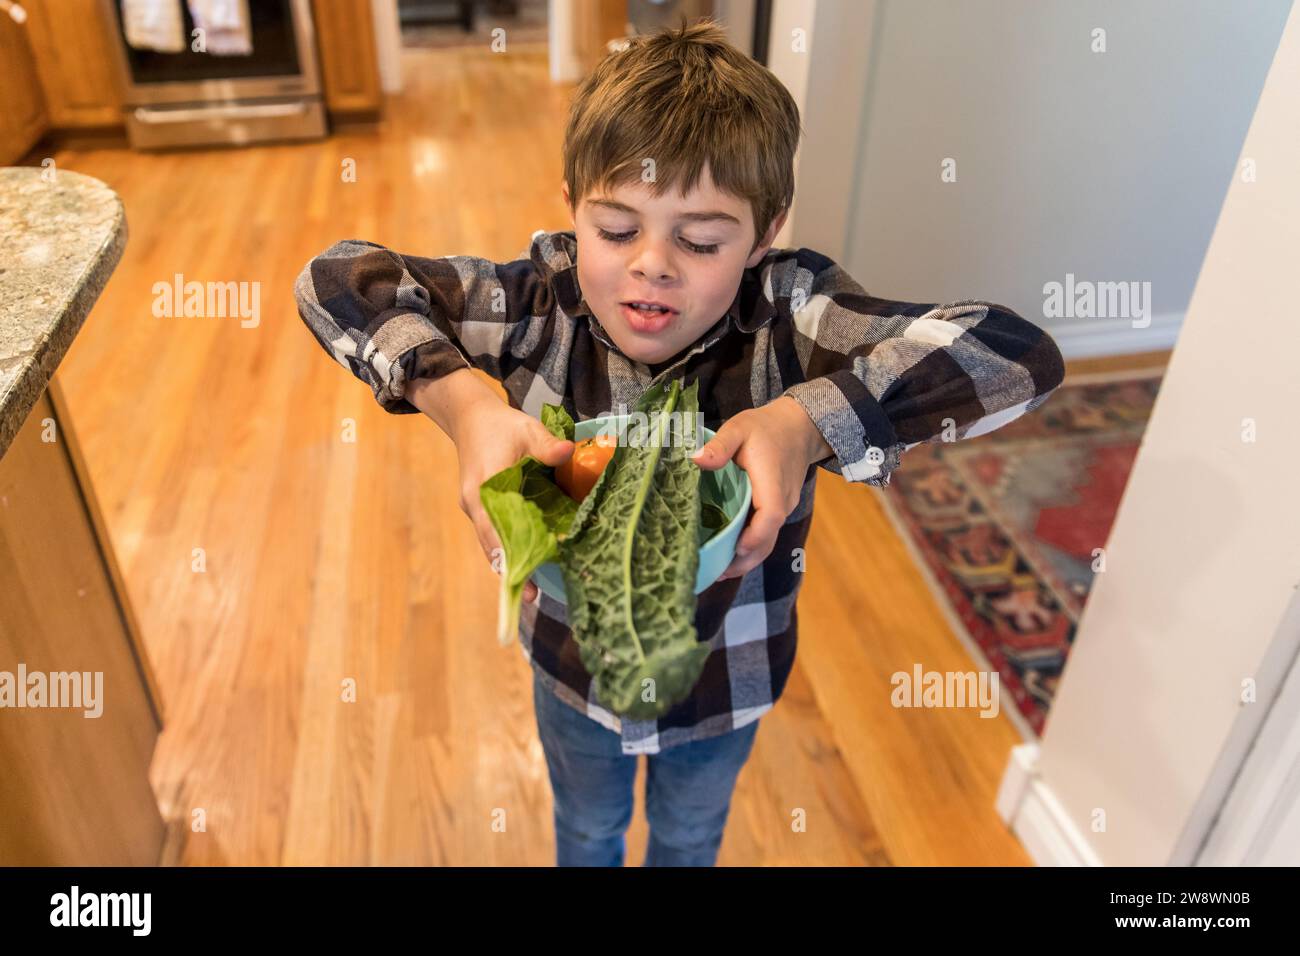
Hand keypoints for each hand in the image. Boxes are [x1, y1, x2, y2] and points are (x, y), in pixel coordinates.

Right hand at [452, 397, 573, 602]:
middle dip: (510, 569)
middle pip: (491, 544)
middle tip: (530, 596)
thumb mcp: (527, 430)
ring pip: (492, 543)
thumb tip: (569, 452)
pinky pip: (494, 535)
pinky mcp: (483, 509)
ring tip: (530, 590)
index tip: (519, 576)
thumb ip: (547, 444)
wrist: (471, 419)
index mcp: (484, 487)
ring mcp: (476, 509)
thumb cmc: (501, 425)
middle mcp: (475, 504)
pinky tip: (527, 563)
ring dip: (510, 563)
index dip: (506, 553)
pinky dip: (509, 549)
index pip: (493, 527)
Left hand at [691, 396, 829, 580]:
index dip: (756, 535)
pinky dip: (751, 548)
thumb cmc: (765, 427)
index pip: (771, 515)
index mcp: (772, 481)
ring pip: (768, 540)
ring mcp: (784, 507)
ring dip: (747, 559)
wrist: (799, 426)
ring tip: (719, 572)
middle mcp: (783, 500)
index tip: (736, 548)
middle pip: (769, 538)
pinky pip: (767, 533)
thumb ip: (720, 446)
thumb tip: (696, 460)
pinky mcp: (780, 509)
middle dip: (746, 559)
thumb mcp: (739, 428)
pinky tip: (730, 555)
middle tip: (716, 573)